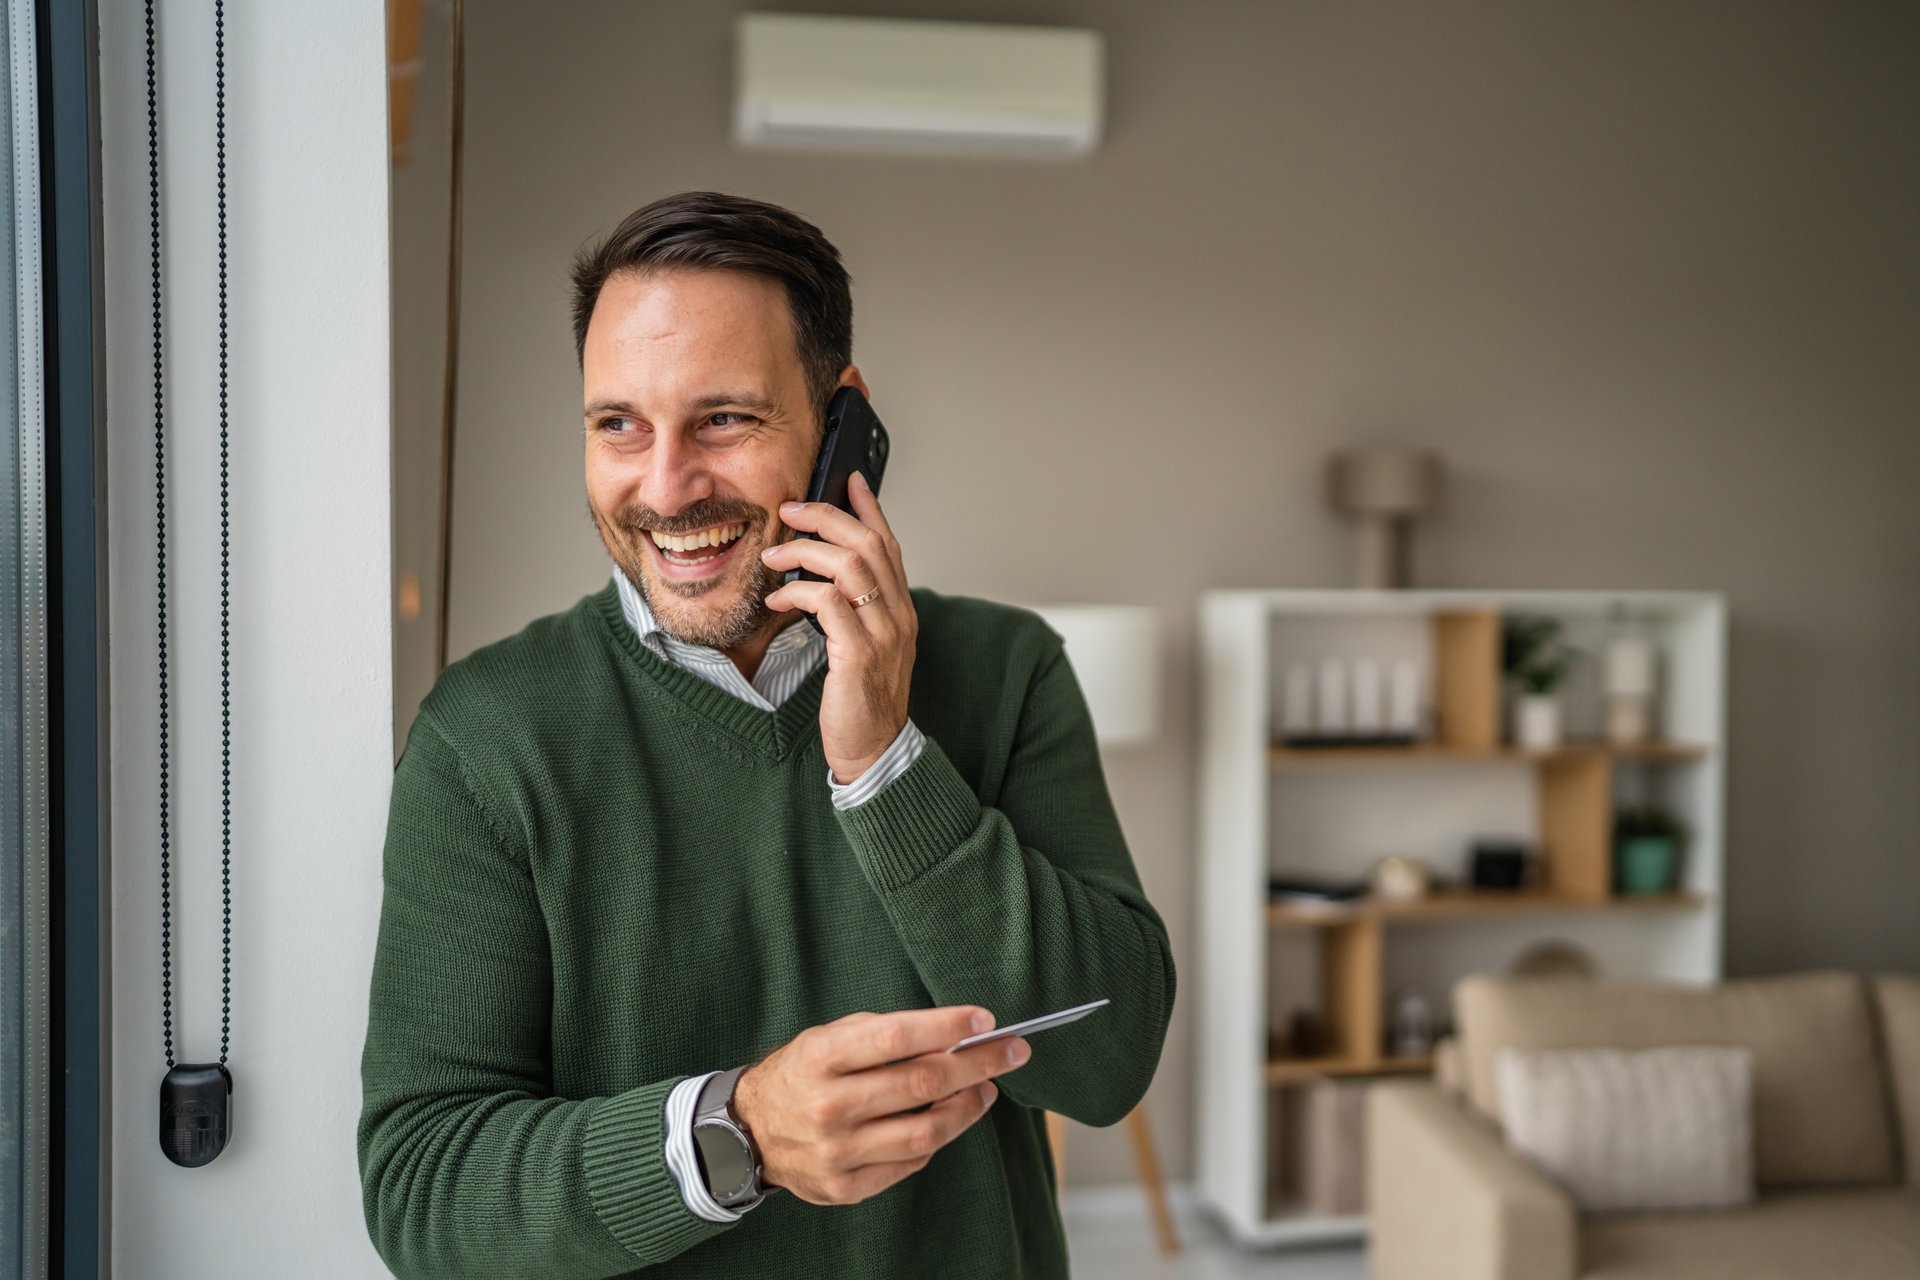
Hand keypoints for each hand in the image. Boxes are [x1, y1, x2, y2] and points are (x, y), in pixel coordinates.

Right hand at [730, 1005, 1031, 1206]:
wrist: (749, 1133)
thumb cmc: (802, 1074)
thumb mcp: (828, 1038)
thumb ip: (885, 1035)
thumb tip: (953, 1034)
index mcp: (820, 1057)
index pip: (896, 1037)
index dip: (946, 1027)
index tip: (984, 1019)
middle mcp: (828, 1106)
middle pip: (921, 1084)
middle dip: (977, 1063)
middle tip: (1011, 1050)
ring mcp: (837, 1152)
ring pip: (926, 1132)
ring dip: (968, 1107)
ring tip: (986, 1088)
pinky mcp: (846, 1186)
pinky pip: (910, 1162)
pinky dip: (936, 1138)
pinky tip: (946, 1119)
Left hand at [759, 471, 916, 785]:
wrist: (874, 750)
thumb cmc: (862, 700)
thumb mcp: (865, 645)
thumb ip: (853, 609)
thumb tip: (822, 575)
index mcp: (902, 609)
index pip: (889, 544)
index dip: (869, 508)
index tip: (848, 480)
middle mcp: (899, 615)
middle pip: (867, 543)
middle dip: (825, 516)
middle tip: (789, 510)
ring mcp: (882, 634)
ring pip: (848, 565)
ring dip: (803, 552)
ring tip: (772, 557)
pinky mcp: (858, 655)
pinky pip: (827, 603)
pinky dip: (797, 593)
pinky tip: (777, 602)